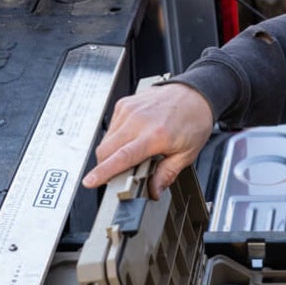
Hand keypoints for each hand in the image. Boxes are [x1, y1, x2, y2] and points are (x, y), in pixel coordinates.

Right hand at [80, 82, 215, 197]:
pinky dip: (116, 139)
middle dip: (105, 167)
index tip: (90, 181)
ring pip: (106, 140)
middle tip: (120, 174)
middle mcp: (138, 121)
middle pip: (106, 150)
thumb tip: (154, 190)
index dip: (103, 172)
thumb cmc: (193, 119)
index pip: (122, 157)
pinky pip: (111, 128)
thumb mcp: (187, 154)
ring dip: (112, 153)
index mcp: (155, 135)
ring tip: (133, 153)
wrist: (195, 94)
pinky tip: (132, 139)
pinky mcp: (124, 104)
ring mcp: (129, 110)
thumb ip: (167, 174)